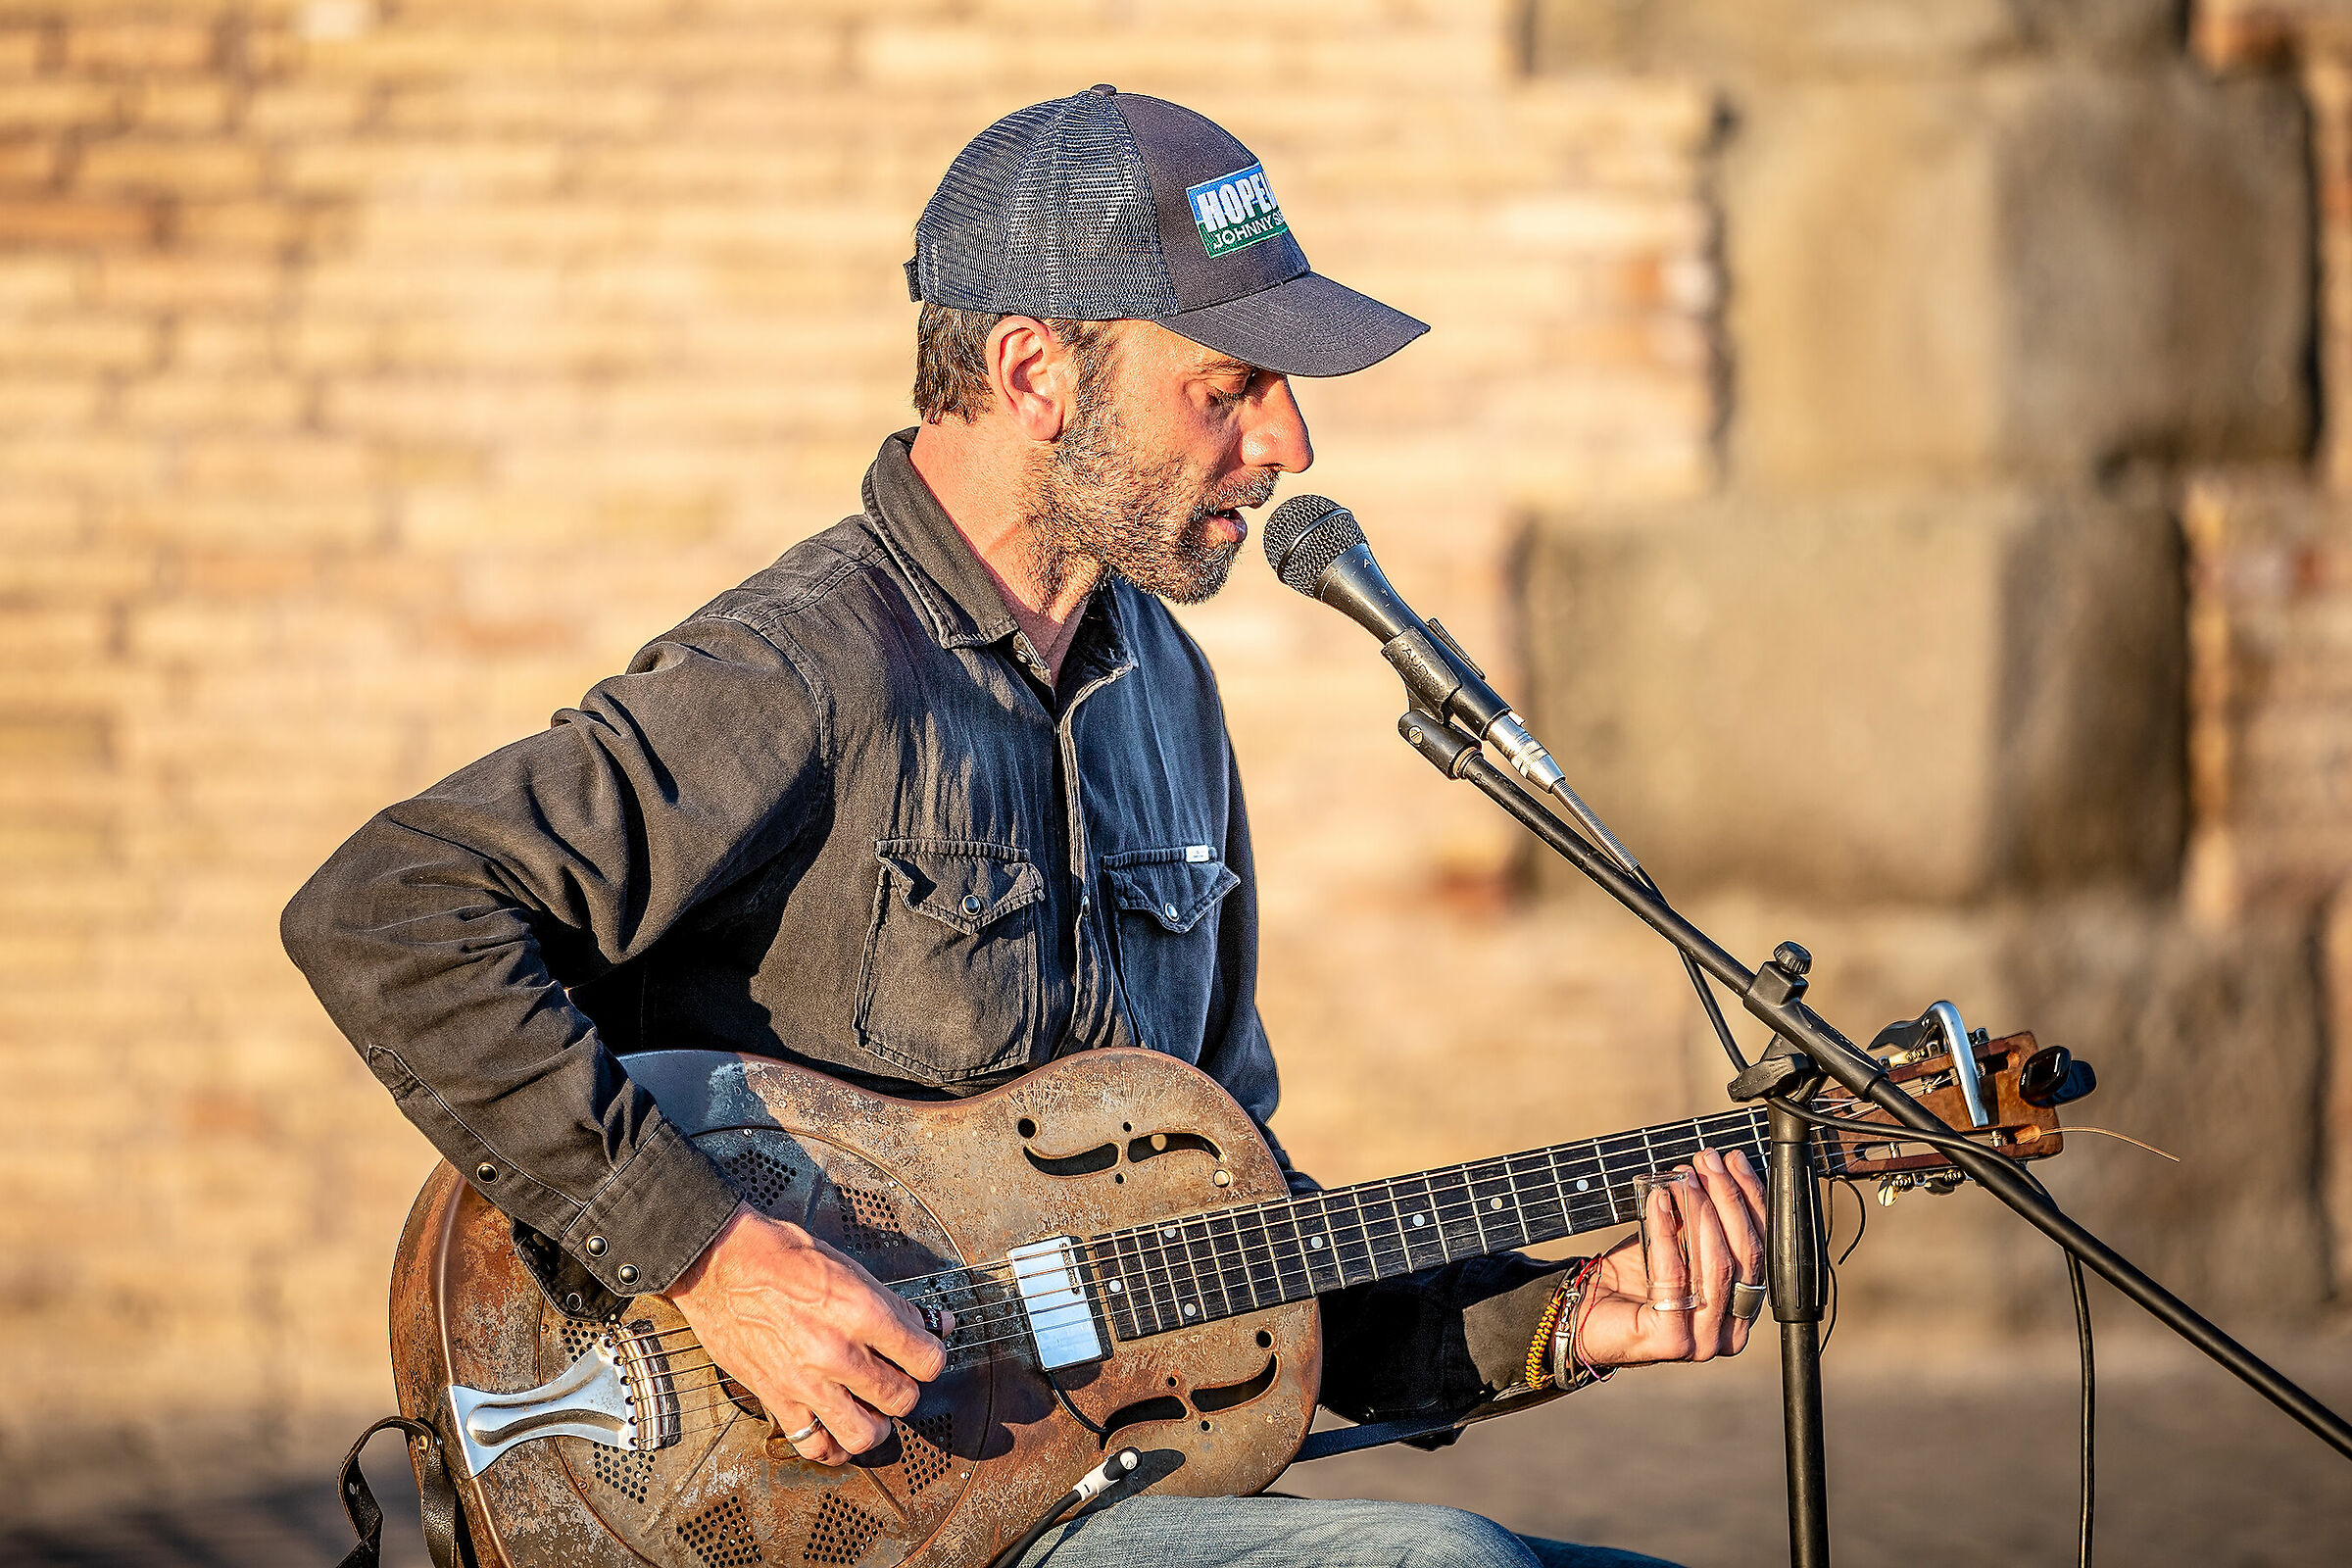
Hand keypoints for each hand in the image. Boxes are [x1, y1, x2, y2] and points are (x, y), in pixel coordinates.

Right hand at [663, 1204, 953, 1465]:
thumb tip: (933, 1323)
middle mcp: (837, 1353)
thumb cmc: (779, 1255)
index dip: (931, 1358)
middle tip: (897, 1378)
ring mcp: (806, 1382)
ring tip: (872, 1412)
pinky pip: (814, 1445)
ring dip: (875, 1426)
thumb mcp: (848, 1267)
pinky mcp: (776, 1398)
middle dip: (905, 1389)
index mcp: (862, 1313)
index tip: (925, 1355)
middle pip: (901, 1399)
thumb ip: (893, 1303)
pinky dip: (831, 1447)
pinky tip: (836, 1432)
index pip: (926, 1360)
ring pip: (864, 1434)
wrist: (719, 1263)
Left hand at [1572, 1147, 1766, 1368]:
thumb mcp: (1677, 1242)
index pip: (1762, 1250)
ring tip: (1682, 1177)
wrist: (1584, 1311)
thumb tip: (1715, 1172)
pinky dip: (1666, 1232)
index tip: (1735, 1162)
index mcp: (1741, 1308)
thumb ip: (1701, 1221)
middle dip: (1728, 1199)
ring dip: (1700, 1210)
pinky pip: (1675, 1276)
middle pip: (1745, 1255)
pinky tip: (1656, 1202)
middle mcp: (1730, 1331)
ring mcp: (1704, 1341)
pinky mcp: (1672, 1341)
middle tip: (1708, 1162)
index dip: (1751, 1201)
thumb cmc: (1632, 1278)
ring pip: (1717, 1264)